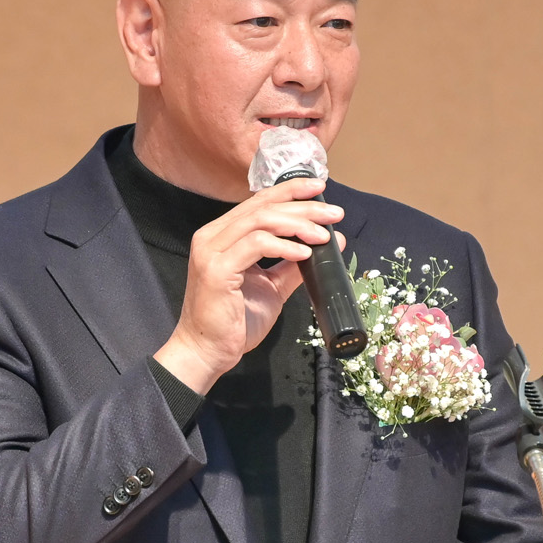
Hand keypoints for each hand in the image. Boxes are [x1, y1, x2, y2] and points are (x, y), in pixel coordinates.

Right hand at [154, 176, 344, 392]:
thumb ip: (293, 265)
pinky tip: (303, 252)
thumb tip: (328, 242)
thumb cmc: (235, 322)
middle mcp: (213, 236)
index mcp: (224, 235)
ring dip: (297, 224)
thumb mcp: (272, 288)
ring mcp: (211, 250)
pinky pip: (255, 244)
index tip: (321, 190)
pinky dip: (283, 246)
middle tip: (334, 214)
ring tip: (323, 235)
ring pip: (260, 220)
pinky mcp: (216, 268)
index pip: (259, 202)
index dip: (291, 191)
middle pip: (263, 207)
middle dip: (303, 206)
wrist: (208, 352)